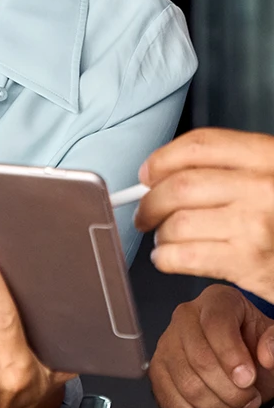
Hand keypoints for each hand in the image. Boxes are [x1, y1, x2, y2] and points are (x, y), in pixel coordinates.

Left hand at [137, 128, 273, 303]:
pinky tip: (170, 257)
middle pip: (179, 186)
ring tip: (167, 238)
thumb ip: (227, 169)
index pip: (200, 145)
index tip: (147, 173)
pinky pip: (182, 255)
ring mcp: (256, 224)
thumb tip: (160, 174)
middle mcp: (264, 187)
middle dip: (150, 203)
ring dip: (160, 234)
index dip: (162, 159)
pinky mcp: (248, 261)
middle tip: (145, 213)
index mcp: (269, 156)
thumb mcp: (270, 178)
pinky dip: (164, 258)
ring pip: (176, 223)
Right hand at [149, 284, 273, 407]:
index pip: (215, 324)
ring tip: (235, 405)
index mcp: (217, 301)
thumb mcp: (273, 340)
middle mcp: (185, 317)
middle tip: (250, 399)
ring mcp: (166, 344)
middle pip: (200, 359)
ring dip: (218, 406)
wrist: (239, 363)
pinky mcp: (157, 371)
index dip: (232, 356)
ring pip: (187, 385)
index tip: (248, 379)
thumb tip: (267, 355)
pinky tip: (214, 406)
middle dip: (231, 390)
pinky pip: (173, 402)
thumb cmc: (256, 349)